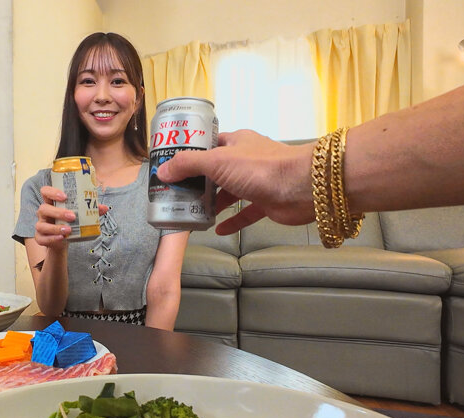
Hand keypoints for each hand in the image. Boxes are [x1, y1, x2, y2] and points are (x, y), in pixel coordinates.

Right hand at [35, 186, 108, 247]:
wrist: (64, 239)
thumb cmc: (71, 222)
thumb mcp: (80, 214)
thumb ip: (91, 210)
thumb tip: (105, 208)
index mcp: (51, 202)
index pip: (45, 191)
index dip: (52, 192)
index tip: (64, 196)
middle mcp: (44, 213)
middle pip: (44, 208)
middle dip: (58, 212)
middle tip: (72, 216)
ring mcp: (40, 225)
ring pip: (42, 225)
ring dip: (55, 227)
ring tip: (69, 230)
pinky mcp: (40, 238)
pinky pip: (42, 239)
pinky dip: (52, 239)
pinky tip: (62, 238)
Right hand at [156, 129, 315, 233]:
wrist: (302, 187)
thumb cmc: (260, 167)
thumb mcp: (216, 161)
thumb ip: (188, 165)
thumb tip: (162, 171)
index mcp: (236, 141)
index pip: (208, 145)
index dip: (190, 154)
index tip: (172, 167)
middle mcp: (246, 159)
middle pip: (216, 171)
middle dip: (198, 183)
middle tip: (177, 194)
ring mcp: (257, 181)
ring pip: (230, 192)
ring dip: (213, 203)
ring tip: (192, 212)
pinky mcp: (266, 202)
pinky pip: (245, 213)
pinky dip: (232, 221)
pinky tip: (217, 229)